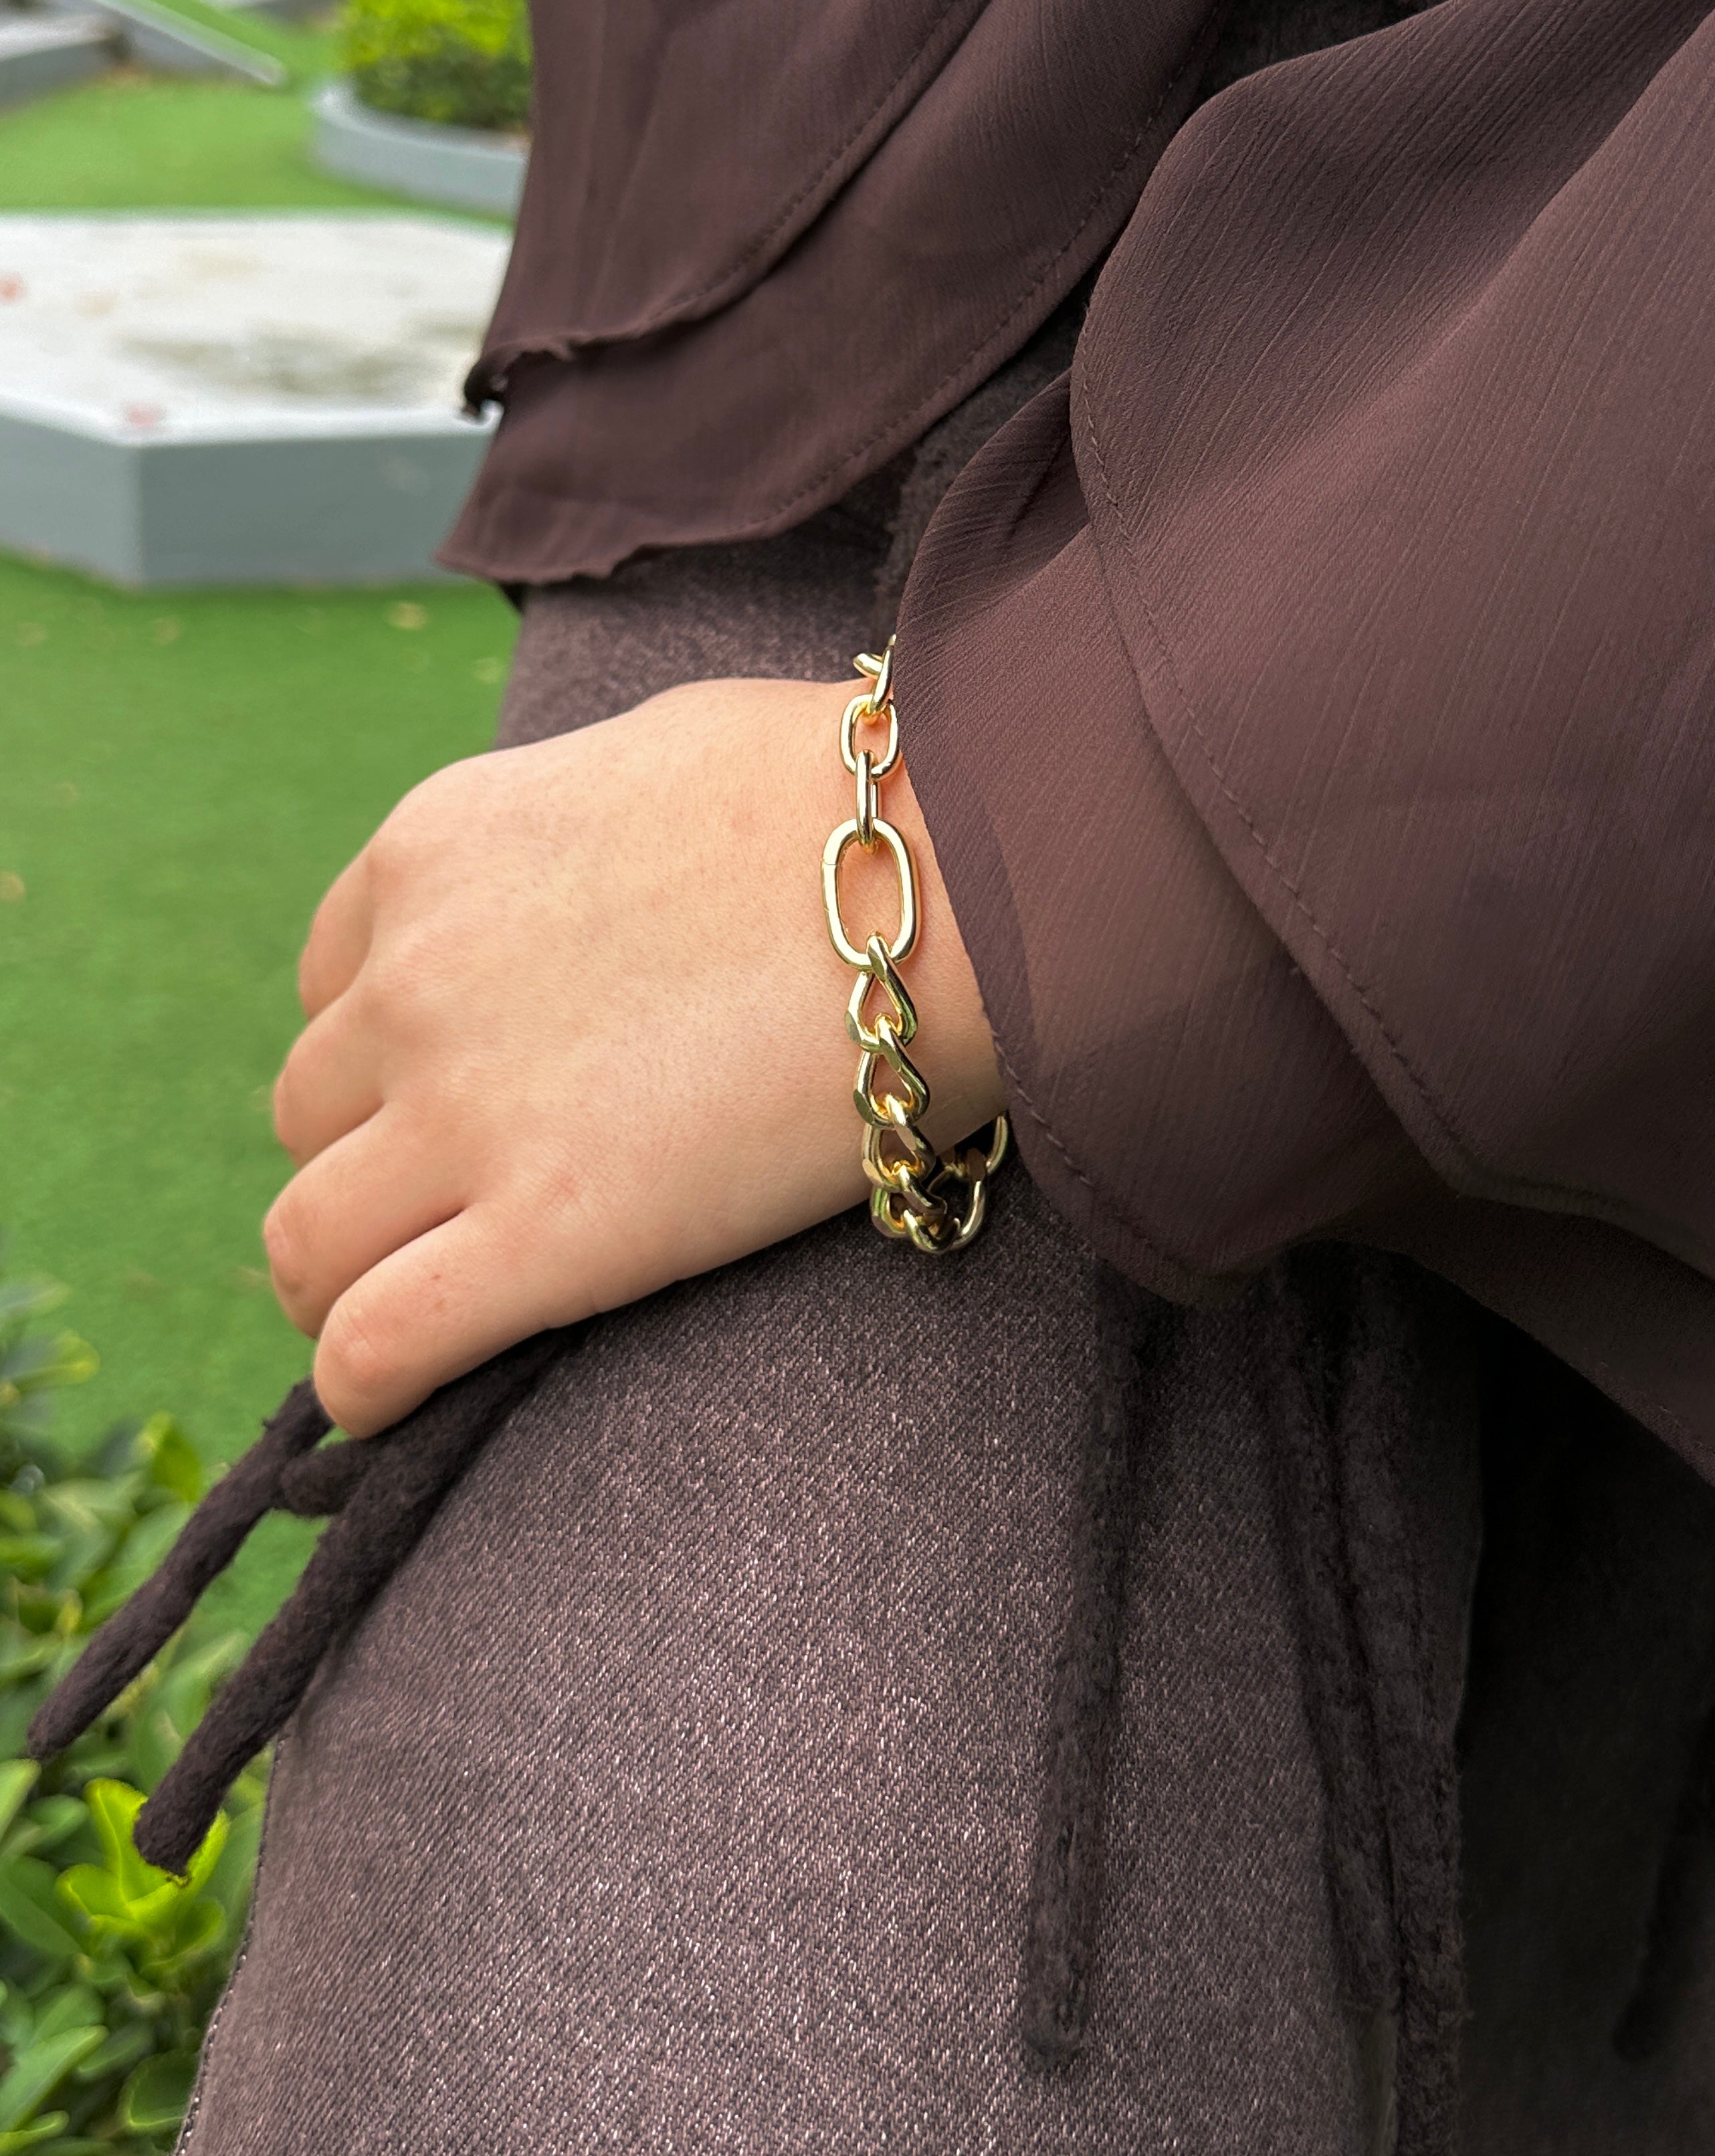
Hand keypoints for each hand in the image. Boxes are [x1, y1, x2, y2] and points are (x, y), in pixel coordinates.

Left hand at [264, 678, 1002, 1433]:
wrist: (963, 877)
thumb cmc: (856, 805)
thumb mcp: (650, 758)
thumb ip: (567, 828)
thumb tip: (585, 876)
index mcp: (436, 849)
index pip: (332, 985)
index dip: (388, 1054)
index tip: (454, 1094)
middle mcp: (414, 976)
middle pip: (311, 1116)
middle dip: (371, 1160)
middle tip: (461, 1201)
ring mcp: (466, 1109)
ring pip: (309, 1240)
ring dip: (351, 1276)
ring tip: (417, 1304)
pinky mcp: (547, 1232)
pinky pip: (376, 1343)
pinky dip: (365, 1383)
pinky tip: (394, 1398)